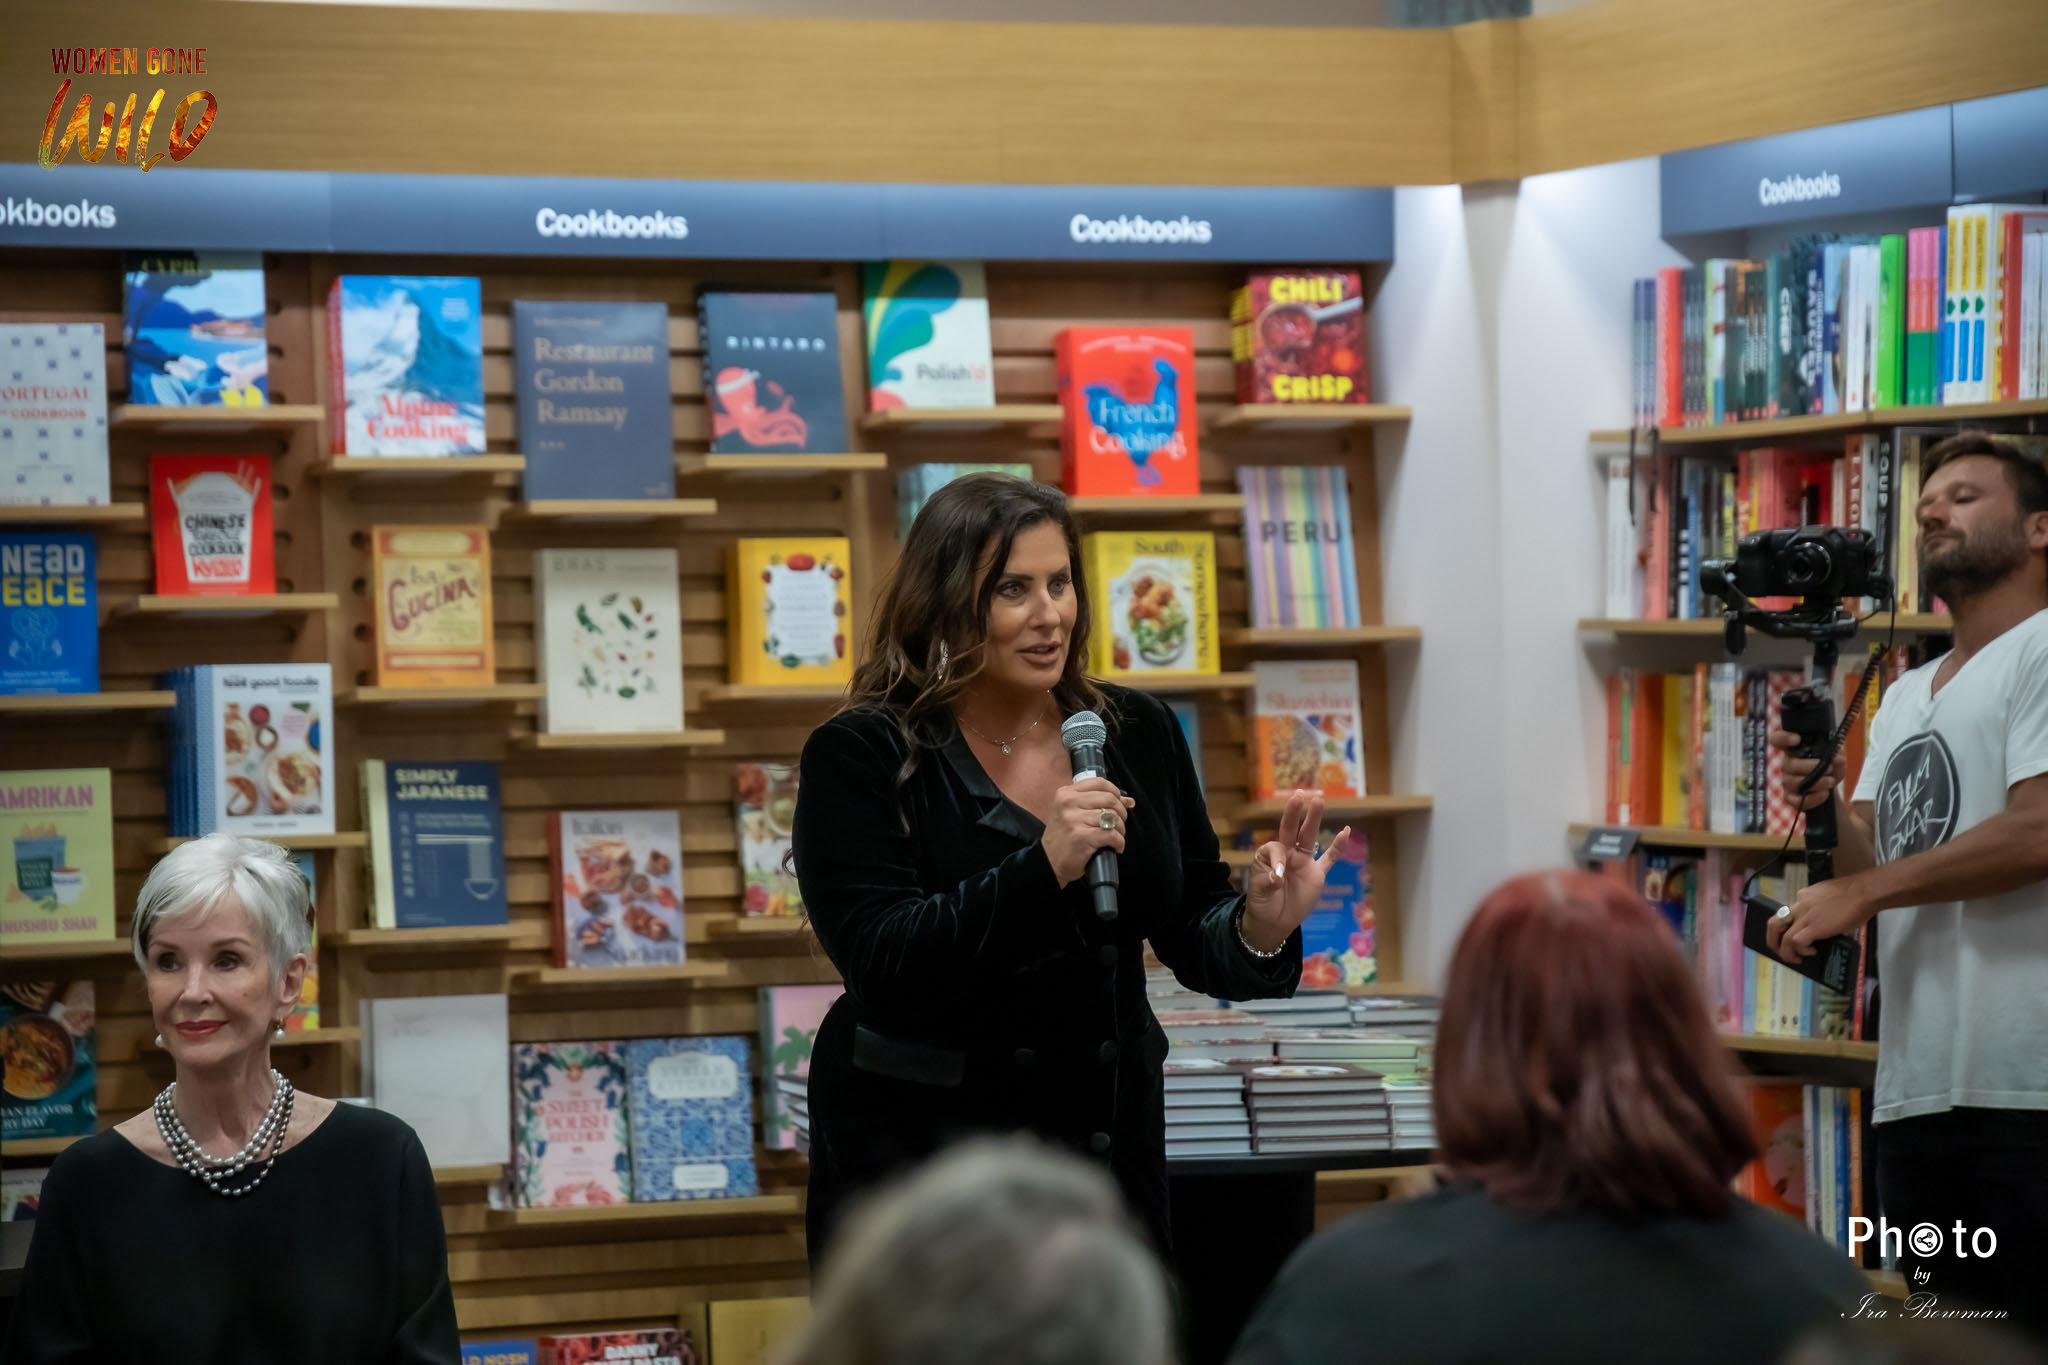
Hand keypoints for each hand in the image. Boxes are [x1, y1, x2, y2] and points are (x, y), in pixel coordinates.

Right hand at [1041, 776, 1135, 885]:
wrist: (1049, 862)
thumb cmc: (1063, 838)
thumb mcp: (1073, 814)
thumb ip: (1097, 803)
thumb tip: (1128, 800)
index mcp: (1065, 794)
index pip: (1099, 783)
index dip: (1115, 792)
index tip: (1119, 803)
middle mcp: (1068, 803)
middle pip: (1109, 799)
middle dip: (1121, 813)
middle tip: (1118, 824)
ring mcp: (1074, 820)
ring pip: (1112, 817)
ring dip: (1121, 829)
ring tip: (1116, 837)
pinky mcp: (1082, 837)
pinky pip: (1111, 834)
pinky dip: (1119, 842)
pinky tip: (1115, 847)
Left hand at [1243, 790, 1352, 952]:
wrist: (1273, 922)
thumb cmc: (1262, 902)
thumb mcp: (1259, 890)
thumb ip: (1268, 879)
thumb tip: (1279, 874)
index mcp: (1270, 855)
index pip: (1275, 846)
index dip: (1277, 859)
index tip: (1276, 877)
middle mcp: (1287, 854)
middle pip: (1291, 829)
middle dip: (1295, 812)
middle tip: (1300, 793)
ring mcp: (1303, 862)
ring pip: (1310, 837)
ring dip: (1314, 819)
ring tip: (1319, 799)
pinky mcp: (1317, 874)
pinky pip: (1329, 858)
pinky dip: (1338, 847)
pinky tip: (1346, 831)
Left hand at [1763, 875, 1873, 960]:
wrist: (1865, 892)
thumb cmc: (1856, 894)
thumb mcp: (1830, 897)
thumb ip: (1821, 908)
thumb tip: (1824, 923)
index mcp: (1805, 896)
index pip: (1788, 912)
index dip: (1788, 927)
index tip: (1794, 935)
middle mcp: (1800, 904)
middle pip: (1774, 923)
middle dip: (1773, 940)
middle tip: (1779, 949)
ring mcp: (1805, 916)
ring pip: (1783, 937)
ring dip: (1785, 951)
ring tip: (1794, 958)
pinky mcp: (1814, 927)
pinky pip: (1797, 942)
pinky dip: (1801, 950)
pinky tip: (1811, 952)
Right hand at [1771, 728, 1845, 811]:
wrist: (1830, 786)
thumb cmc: (1830, 767)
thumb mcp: (1837, 758)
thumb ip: (1838, 755)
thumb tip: (1838, 758)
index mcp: (1794, 750)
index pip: (1778, 740)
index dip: (1782, 738)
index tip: (1796, 739)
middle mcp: (1787, 764)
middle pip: (1790, 765)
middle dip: (1812, 767)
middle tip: (1830, 768)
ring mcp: (1787, 781)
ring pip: (1795, 783)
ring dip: (1817, 783)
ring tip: (1831, 782)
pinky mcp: (1790, 797)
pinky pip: (1797, 800)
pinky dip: (1813, 798)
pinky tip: (1824, 794)